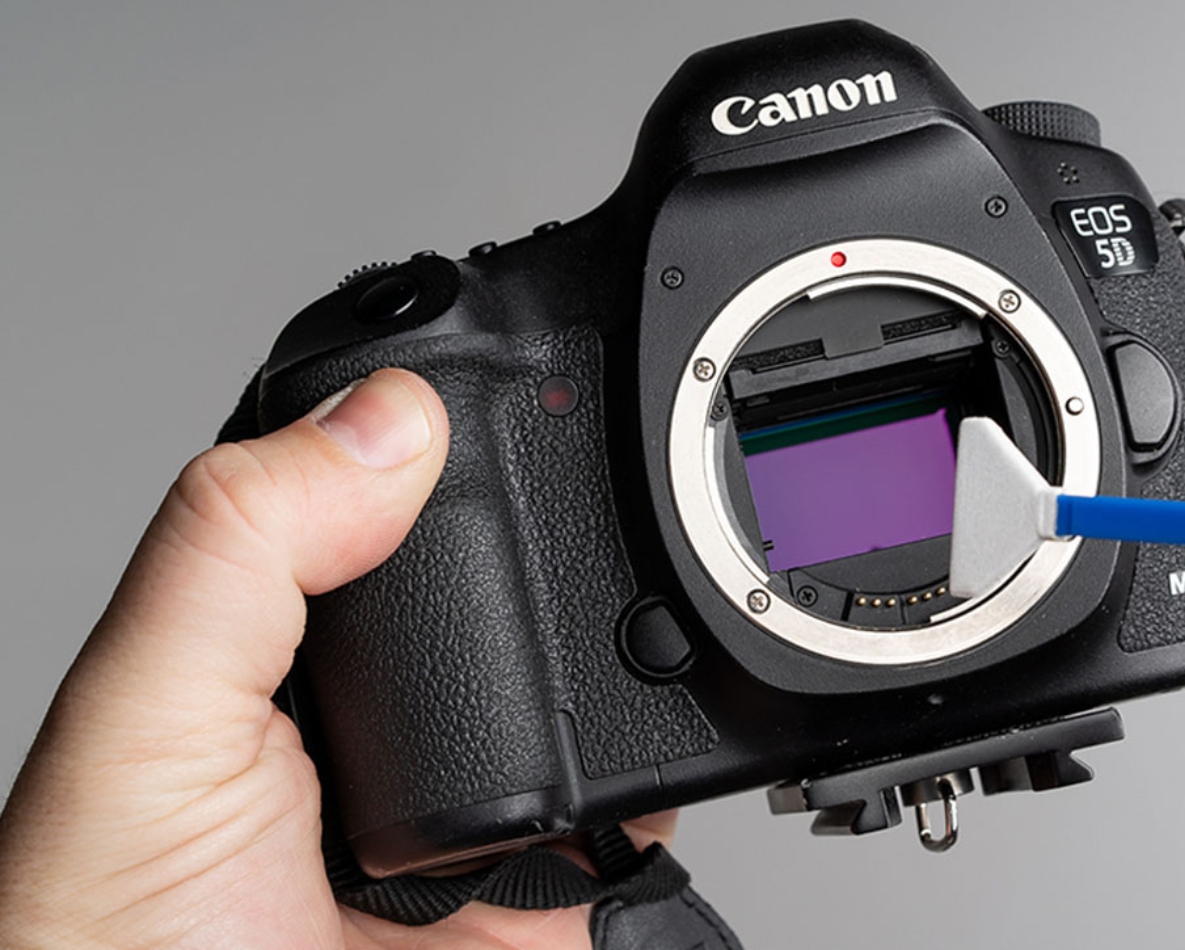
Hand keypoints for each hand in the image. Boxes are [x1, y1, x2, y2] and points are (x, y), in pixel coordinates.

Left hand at [0, 370, 673, 948]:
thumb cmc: (107, 948)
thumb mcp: (144, 721)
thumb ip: (238, 552)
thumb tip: (384, 416)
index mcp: (267, 642)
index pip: (362, 499)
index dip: (426, 429)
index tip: (509, 358)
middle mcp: (372, 706)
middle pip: (498, 578)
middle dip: (558, 532)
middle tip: (606, 467)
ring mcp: (465, 792)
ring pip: (580, 673)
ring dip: (625, 642)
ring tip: (644, 593)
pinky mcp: (539, 880)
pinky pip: (636, 795)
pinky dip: (663, 764)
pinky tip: (652, 734)